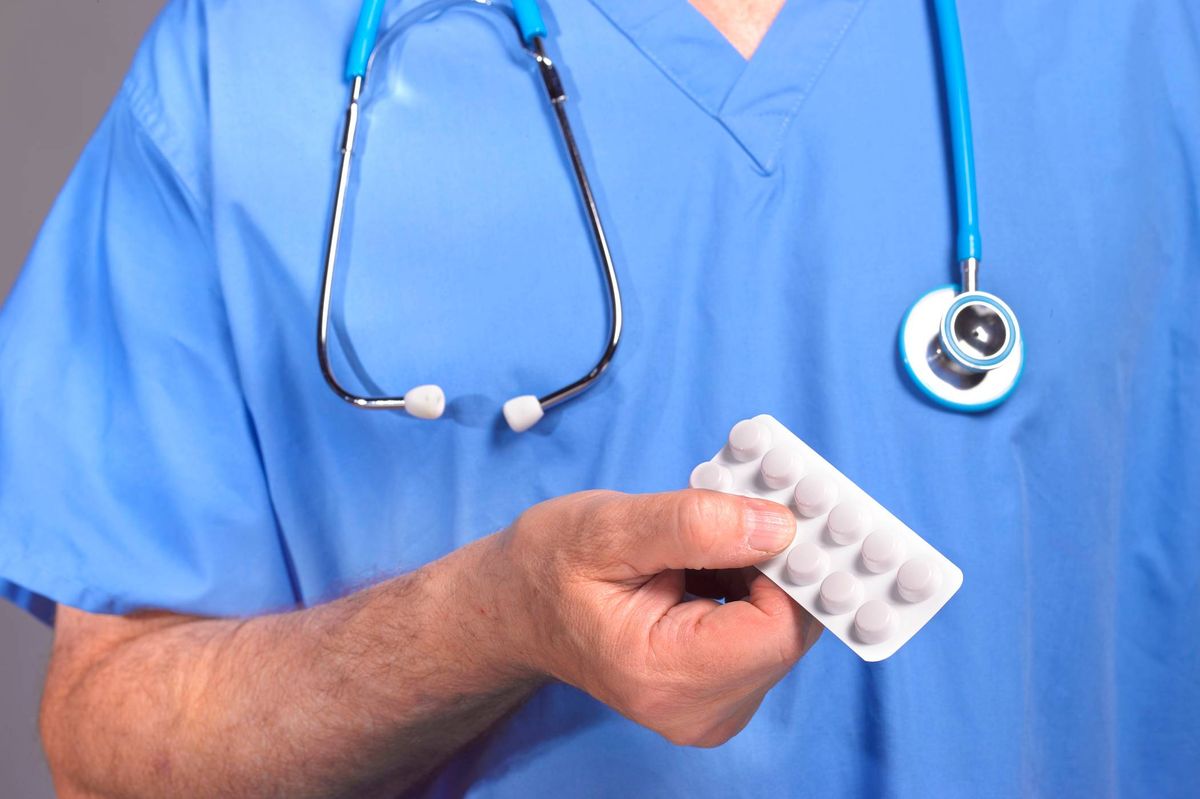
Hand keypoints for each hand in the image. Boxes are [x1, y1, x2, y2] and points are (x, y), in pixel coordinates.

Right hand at [498, 489, 821, 746]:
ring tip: (715, 531)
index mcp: (664, 676)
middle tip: (749, 502)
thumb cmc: (549, 567)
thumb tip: (780, 528)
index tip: (780, 506)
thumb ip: (694, 525)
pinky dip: (754, 584)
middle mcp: (696, 710)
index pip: (777, 628)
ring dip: (765, 569)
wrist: (517, 607)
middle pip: (789, 632)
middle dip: (780, 560)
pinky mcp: (719, 691)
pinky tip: (716, 555)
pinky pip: (768, 631)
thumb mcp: (608, 528)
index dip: (790, 565)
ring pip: (785, 628)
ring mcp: (710, 708)